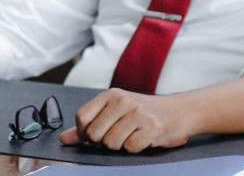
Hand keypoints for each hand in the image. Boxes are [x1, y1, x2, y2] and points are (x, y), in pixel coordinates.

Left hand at [58, 88, 194, 152]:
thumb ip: (89, 123)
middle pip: (95, 134)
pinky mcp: (151, 127)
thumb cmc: (143, 112)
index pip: (82, 117)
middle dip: (104, 141)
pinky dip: (135, 148)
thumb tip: (64, 138)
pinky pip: (130, 148)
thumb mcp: (115, 111)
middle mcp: (123, 100)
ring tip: (132, 134)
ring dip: (121, 145)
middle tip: (119, 134)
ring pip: (111, 143)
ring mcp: (137, 113)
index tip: (96, 135)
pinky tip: (143, 137)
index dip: (86, 132)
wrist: (179, 110)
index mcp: (111, 94)